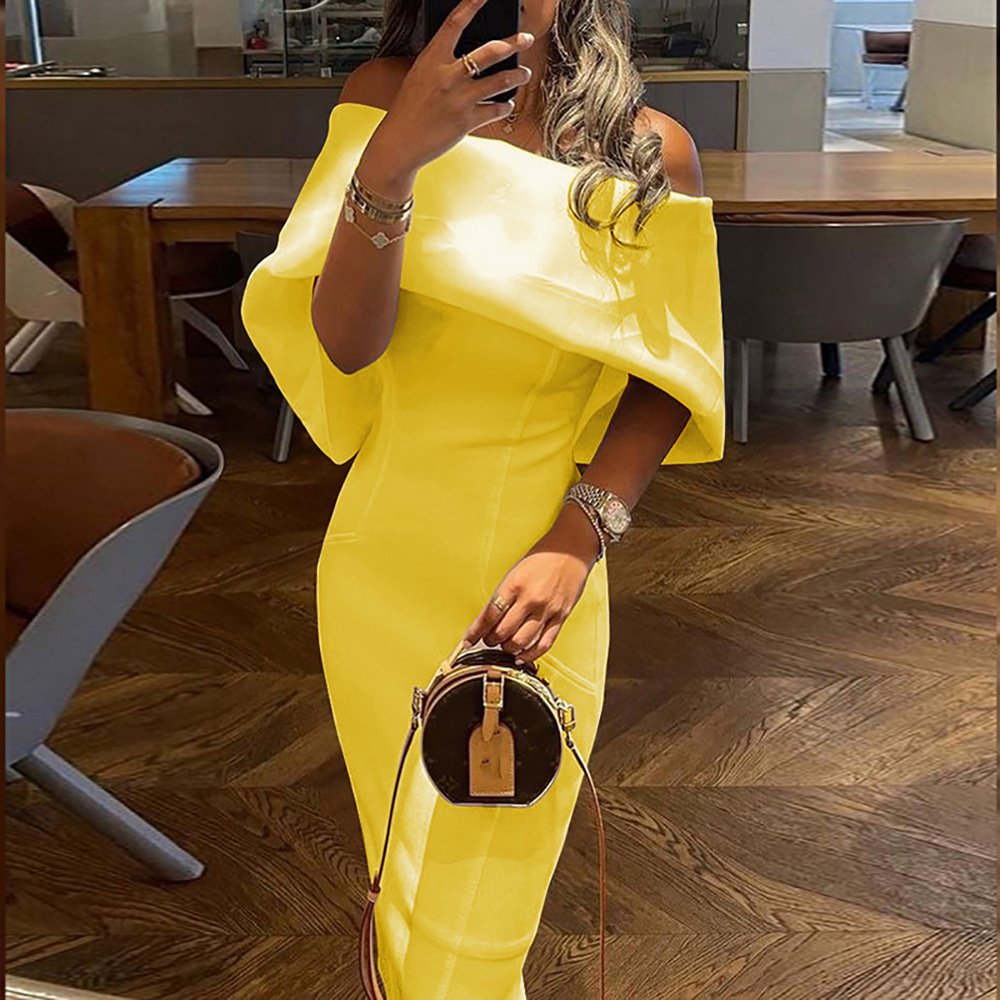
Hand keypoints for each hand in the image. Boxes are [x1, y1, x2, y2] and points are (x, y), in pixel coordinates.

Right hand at [367, 0, 535, 175]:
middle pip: (489, 52)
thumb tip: (468, 59)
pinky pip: (497, 109)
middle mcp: (448, 76)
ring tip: (525, 73)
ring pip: (500, 81)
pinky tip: (507, 104)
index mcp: (432, 59)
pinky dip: (505, 106)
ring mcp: (459, 99)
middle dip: (513, 44)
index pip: (455, 23)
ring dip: (518, 76)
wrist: (400, 141)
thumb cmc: (408, 110)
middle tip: (526, 39)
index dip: (472, 5)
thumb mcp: (419, 77)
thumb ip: (441, 65)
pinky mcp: (467, 121)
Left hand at [461, 504, 602, 661]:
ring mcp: (547, 609)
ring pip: (522, 641)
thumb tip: (490, 620)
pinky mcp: (561, 616)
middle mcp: (530, 598)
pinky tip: (522, 656)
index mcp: (514, 584)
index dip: (475, 632)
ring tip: (504, 645)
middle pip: (503, 631)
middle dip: (491, 640)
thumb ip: (504, 595)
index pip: (489, 615)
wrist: (571, 550)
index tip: (467, 641)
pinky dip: (530, 654)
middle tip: (488, 640)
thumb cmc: (543, 557)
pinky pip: (544, 643)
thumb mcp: (515, 572)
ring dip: (508, 648)